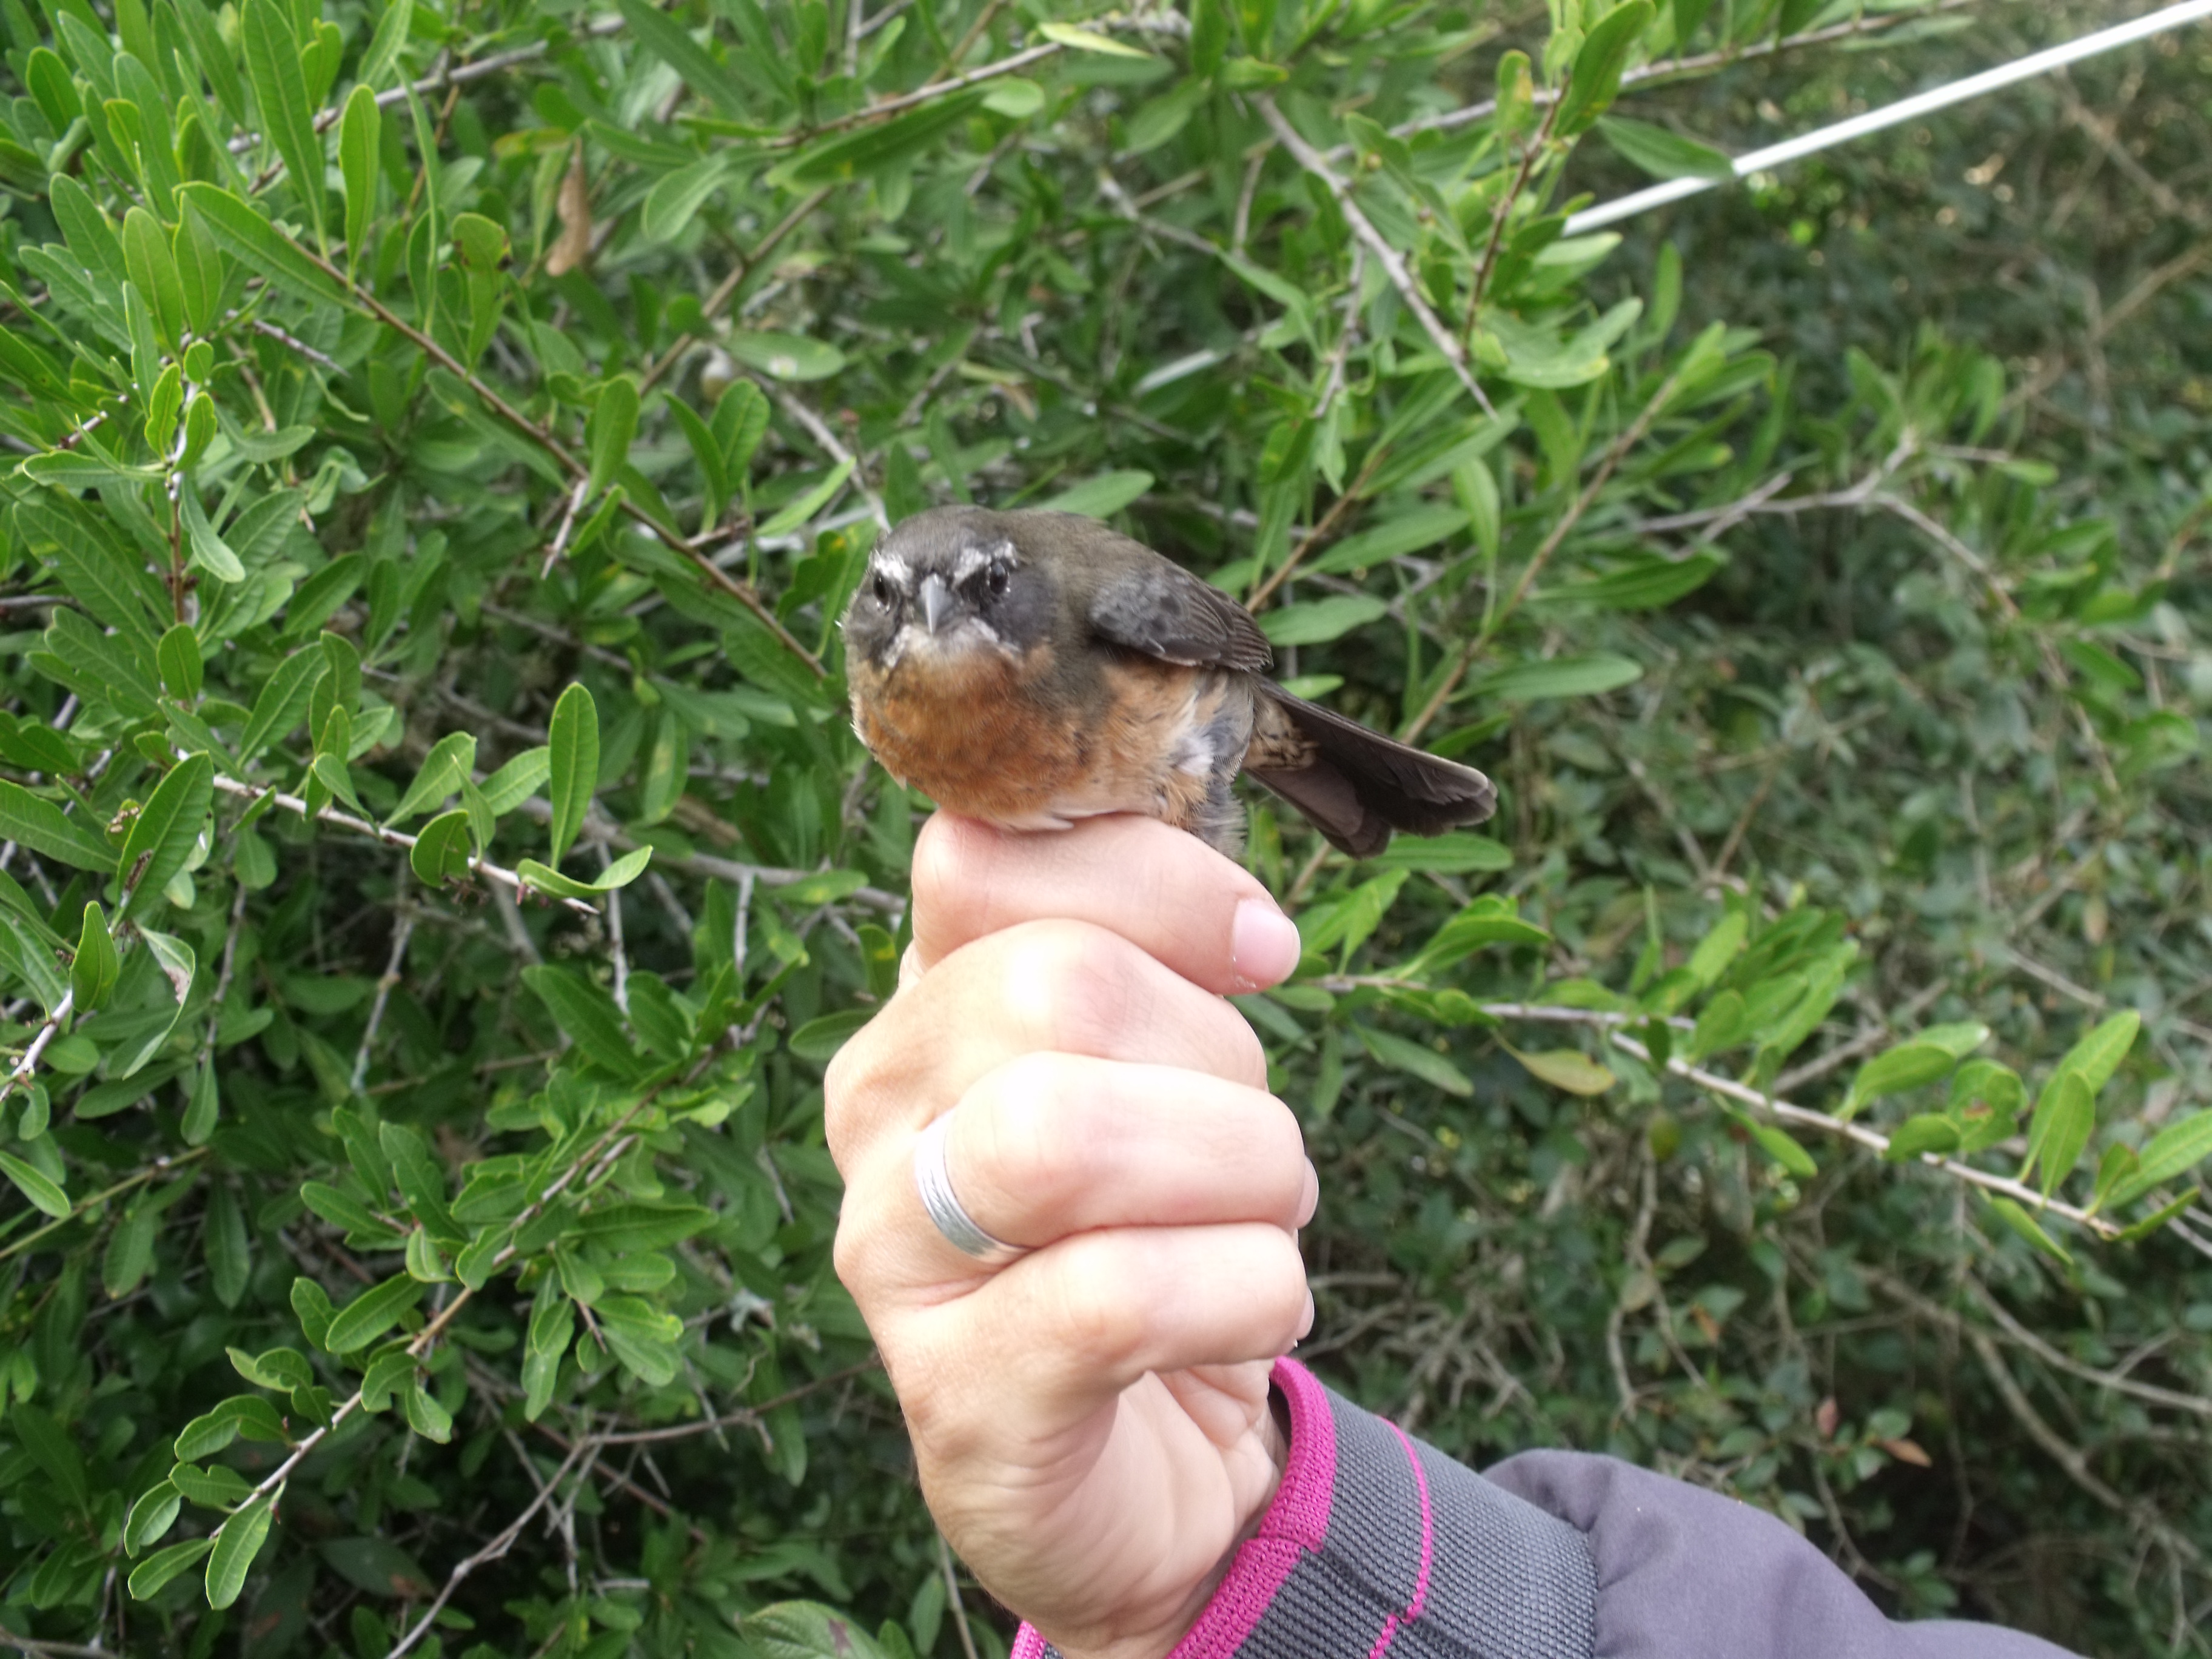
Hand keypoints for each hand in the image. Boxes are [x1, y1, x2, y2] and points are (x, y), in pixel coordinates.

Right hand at [826, 813, 1315, 1658]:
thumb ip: (1169, 958)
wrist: (1152, 1471)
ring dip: (1240, 1171)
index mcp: (921, 1004)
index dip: (1156, 884)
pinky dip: (1249, 1293)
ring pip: (1067, 1135)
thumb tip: (1256, 932)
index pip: (979, 857)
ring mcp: (893, 1259)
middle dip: (1222, 1060)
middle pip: (1058, 986)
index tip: (1261, 956)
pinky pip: (1121, 1297)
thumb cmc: (1161, 1232)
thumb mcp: (1165, 1068)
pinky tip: (1254, 1315)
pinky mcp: (956, 1397)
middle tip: (1253, 1149)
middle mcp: (876, 1114)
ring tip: (1261, 1225)